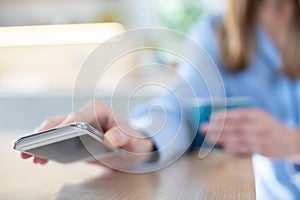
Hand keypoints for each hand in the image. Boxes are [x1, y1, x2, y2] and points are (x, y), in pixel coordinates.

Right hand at [21, 100, 153, 168]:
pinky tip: (40, 158)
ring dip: (42, 140)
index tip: (57, 134)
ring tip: (30, 155)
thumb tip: (111, 138)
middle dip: (47, 133)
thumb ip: (124, 138)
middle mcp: (86, 115)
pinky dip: (47, 146)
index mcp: (100, 111)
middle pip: (63, 121)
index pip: (80, 115)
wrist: (131, 148)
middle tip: (32, 145)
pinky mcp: (74, 135)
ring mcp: (78, 124)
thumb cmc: (133, 142)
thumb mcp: (134, 142)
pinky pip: (57, 139)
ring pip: (55, 129)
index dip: (68, 123)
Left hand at [201, 108, 299, 158]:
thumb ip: (242, 117)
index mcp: (257, 114)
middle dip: (218, 127)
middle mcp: (260, 124)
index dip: (224, 115)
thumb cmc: (268, 127)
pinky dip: (234, 147)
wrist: (290, 141)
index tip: (211, 117)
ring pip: (239, 138)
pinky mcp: (264, 149)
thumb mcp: (259, 117)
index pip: (238, 113)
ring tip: (209, 138)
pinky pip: (246, 148)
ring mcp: (262, 137)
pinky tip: (224, 147)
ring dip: (222, 138)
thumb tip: (218, 118)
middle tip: (203, 128)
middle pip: (236, 126)